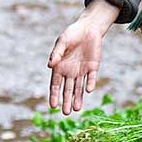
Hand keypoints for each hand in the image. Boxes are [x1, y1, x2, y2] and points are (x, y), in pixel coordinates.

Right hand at [48, 0, 118, 114]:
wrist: (89, 28)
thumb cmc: (72, 34)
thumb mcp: (62, 41)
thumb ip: (57, 53)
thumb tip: (49, 65)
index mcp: (60, 67)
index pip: (55, 85)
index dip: (54, 95)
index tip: (53, 106)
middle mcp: (70, 72)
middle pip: (67, 90)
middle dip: (66, 101)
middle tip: (66, 113)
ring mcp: (82, 71)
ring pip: (79, 88)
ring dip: (78, 98)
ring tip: (76, 109)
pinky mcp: (93, 68)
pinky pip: (91, 78)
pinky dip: (89, 84)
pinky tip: (88, 90)